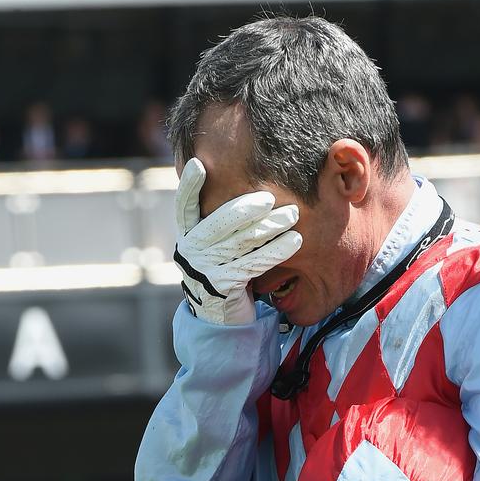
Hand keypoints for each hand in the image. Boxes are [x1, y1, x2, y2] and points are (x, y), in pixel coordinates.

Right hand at [173, 158, 302, 324]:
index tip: (198, 163)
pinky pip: (254, 264)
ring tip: (292, 215)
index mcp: (187, 235)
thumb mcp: (216, 245)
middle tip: (271, 197)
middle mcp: (191, 251)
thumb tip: (233, 178)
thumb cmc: (224, 270)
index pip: (184, 206)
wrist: (222, 317)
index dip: (190, 186)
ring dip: (270, 226)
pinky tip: (295, 241)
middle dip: (247, 208)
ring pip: (241, 242)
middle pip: (220, 222)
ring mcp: (205, 270)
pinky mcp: (224, 286)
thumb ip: (222, 221)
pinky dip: (276, 251)